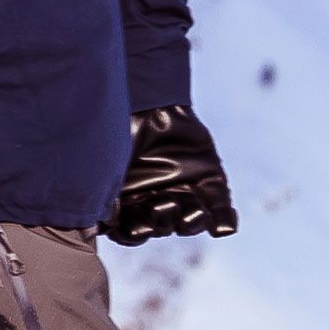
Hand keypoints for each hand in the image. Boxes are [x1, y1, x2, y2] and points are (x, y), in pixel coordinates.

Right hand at [108, 104, 239, 246]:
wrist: (149, 97)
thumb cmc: (119, 129)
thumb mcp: (107, 160)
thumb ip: (105, 191)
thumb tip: (104, 222)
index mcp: (129, 208)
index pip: (132, 232)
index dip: (135, 232)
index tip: (138, 227)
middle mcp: (157, 207)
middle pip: (162, 226)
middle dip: (163, 219)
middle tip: (164, 204)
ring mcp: (185, 197)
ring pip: (190, 221)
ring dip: (192, 220)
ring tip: (194, 213)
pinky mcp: (210, 185)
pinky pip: (220, 209)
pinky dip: (223, 220)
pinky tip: (224, 227)